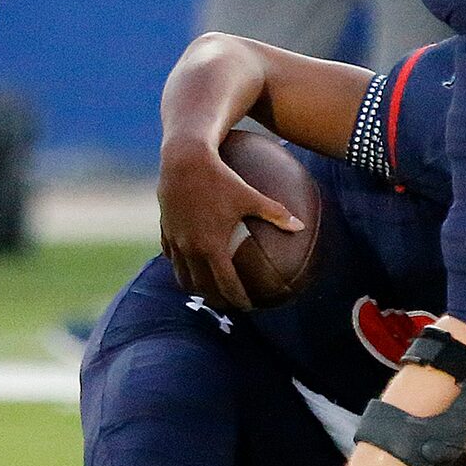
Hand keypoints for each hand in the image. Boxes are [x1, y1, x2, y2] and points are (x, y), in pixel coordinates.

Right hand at [158, 134, 304, 311]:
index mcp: (212, 246)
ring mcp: (175, 239)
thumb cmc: (220, 177)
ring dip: (194, 286)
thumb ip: (275, 213)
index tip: (249, 306)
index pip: (225, 284)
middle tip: (228, 303)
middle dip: (215, 299)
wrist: (183, 159)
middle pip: (201, 287)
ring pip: (181, 275)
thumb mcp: (250, 195)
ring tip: (206, 289)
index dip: (238, 299)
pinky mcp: (164, 228)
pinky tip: (189, 261)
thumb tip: (301, 226)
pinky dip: (180, 264)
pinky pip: (170, 255)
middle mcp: (190, 248)